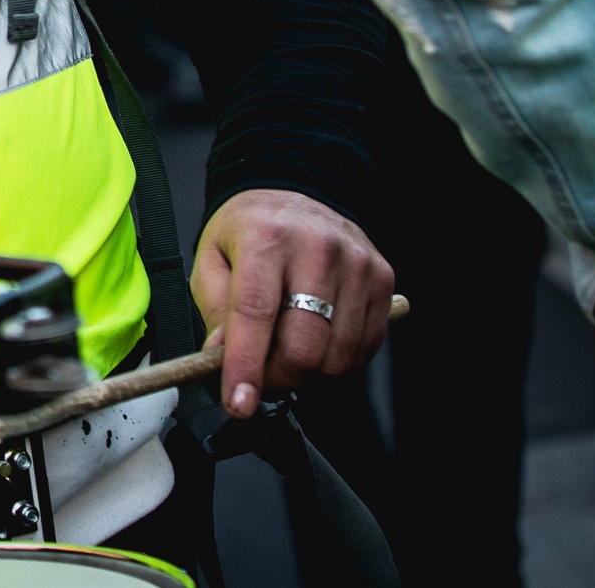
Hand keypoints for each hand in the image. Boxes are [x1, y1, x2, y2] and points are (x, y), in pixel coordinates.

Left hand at [191, 188, 392, 418]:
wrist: (296, 191)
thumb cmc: (251, 229)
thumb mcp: (212, 258)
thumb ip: (213, 310)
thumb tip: (222, 357)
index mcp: (266, 238)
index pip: (255, 314)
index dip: (246, 367)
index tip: (239, 404)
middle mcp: (316, 248)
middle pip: (304, 345)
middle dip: (278, 378)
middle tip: (261, 378)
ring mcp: (355, 264)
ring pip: (337, 356)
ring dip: (308, 373)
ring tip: (287, 352)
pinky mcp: (381, 279)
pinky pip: (365, 347)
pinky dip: (338, 361)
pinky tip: (318, 341)